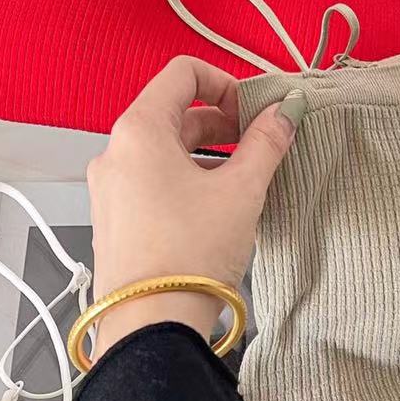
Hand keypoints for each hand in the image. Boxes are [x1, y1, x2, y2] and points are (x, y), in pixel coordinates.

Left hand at [85, 57, 305, 361]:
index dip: (226, 82)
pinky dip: (187, 179)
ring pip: (165, 149)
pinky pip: (153, 180)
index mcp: (139, 130)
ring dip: (208, 153)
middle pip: (175, 112)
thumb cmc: (191, 252)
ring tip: (245, 180)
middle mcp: (115, 152)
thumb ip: (267, 141)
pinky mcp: (115, 219)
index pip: (183, 73)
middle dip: (223, 122)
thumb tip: (288, 109)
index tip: (254, 111)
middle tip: (260, 144)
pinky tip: (218, 207)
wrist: (151, 327)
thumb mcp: (242, 190)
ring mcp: (111, 188)